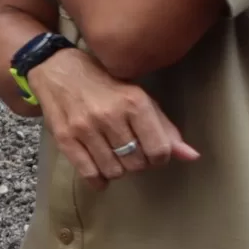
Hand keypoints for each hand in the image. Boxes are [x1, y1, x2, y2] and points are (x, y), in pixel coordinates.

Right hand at [30, 47, 199, 182]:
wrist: (56, 68)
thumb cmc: (103, 81)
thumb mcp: (139, 96)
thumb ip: (165, 127)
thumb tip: (192, 157)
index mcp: (134, 103)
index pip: (159, 150)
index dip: (160, 157)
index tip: (151, 151)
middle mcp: (110, 116)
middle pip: (137, 163)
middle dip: (137, 162)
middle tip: (130, 151)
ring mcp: (85, 128)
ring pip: (114, 171)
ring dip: (117, 169)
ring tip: (113, 157)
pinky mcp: (64, 138)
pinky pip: (88, 173)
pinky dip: (98, 180)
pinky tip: (99, 172)